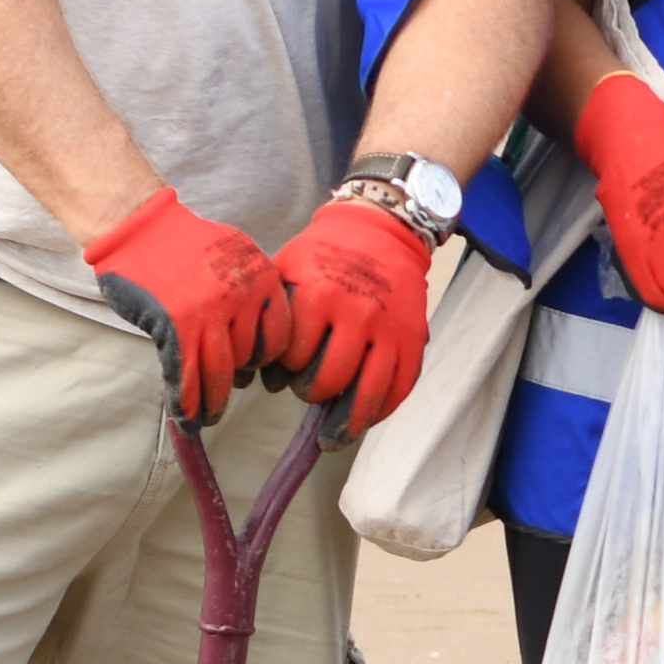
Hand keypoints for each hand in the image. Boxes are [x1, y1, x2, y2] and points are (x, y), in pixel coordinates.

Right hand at [80, 188, 283, 425]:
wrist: (140, 227)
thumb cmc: (185, 244)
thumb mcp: (236, 257)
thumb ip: (252, 295)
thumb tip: (257, 345)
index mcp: (263, 276)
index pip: (280, 334)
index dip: (269, 357)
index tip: (260, 370)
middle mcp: (241, 295)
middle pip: (251, 355)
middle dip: (239, 376)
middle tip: (230, 387)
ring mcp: (208, 311)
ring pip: (220, 372)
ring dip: (214, 401)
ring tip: (211, 416)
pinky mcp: (176, 325)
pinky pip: (186, 374)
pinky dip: (188, 402)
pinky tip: (188, 419)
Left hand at [270, 198, 436, 422]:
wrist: (380, 232)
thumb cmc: (323, 256)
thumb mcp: (287, 271)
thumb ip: (272, 318)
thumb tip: (249, 375)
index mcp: (318, 295)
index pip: (295, 359)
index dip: (285, 373)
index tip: (282, 375)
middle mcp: (356, 313)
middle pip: (328, 381)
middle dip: (312, 393)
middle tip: (308, 390)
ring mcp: (389, 328)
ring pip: (365, 394)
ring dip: (346, 419)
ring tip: (334, 432)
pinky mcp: (414, 337)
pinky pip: (399, 389)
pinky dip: (380, 412)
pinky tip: (365, 419)